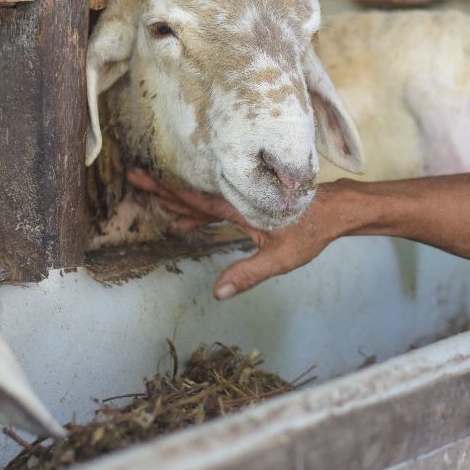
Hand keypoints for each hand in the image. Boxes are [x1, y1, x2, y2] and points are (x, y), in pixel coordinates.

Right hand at [126, 169, 331, 299]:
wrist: (335, 211)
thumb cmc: (311, 232)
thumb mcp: (281, 258)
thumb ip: (248, 274)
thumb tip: (217, 293)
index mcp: (240, 206)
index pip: (195, 198)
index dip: (166, 189)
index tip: (139, 177)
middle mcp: (239, 197)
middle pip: (194, 192)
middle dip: (164, 187)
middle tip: (133, 177)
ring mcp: (244, 198)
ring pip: (205, 198)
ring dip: (180, 200)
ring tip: (155, 203)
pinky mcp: (252, 203)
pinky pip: (218, 205)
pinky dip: (199, 211)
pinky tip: (186, 222)